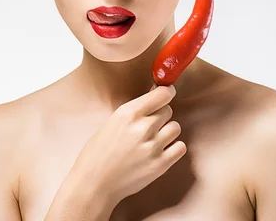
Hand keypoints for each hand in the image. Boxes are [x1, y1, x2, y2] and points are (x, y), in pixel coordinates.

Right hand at [71, 84, 185, 205]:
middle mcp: (143, 127)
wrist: (94, 183)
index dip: (166, 93)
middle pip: (168, 110)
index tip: (166, 94)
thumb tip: (155, 94)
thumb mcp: (112, 122)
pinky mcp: (160, 164)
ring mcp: (153, 146)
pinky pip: (180, 147)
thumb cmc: (98, 152)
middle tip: (149, 125)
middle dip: (160, 115)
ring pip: (175, 128)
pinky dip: (173, 148)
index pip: (163, 94)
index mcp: (128, 113)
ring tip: (153, 139)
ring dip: (167, 131)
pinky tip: (161, 150)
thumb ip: (135, 110)